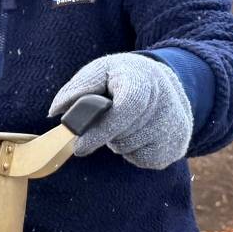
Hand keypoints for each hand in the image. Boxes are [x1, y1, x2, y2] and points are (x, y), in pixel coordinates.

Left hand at [48, 53, 192, 169]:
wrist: (164, 81)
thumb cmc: (124, 77)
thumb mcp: (101, 71)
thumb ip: (77, 88)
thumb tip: (55, 112)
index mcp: (143, 79)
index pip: (126, 109)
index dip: (101, 131)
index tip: (78, 146)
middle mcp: (165, 103)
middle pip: (123, 135)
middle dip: (105, 134)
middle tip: (104, 121)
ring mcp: (175, 127)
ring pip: (130, 150)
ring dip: (119, 142)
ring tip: (124, 122)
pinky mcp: (177, 147)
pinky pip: (143, 160)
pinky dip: (133, 152)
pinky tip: (138, 134)